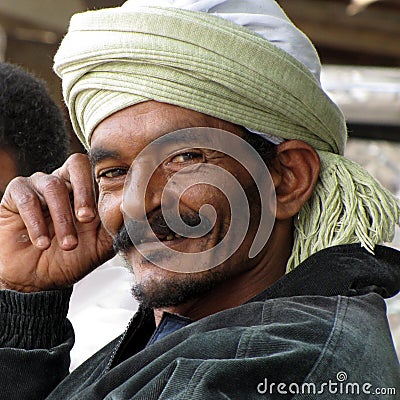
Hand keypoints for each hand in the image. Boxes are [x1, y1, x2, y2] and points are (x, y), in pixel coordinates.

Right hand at [0, 153, 113, 291]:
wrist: (38, 281)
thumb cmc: (71, 259)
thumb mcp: (100, 245)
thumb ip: (115, 226)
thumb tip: (133, 209)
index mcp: (86, 190)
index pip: (98, 171)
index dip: (105, 185)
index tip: (110, 210)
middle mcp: (64, 182)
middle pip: (76, 164)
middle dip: (84, 192)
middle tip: (87, 220)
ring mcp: (39, 186)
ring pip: (53, 185)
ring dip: (62, 218)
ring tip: (67, 244)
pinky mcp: (16, 194)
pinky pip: (26, 197)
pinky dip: (36, 222)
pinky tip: (42, 243)